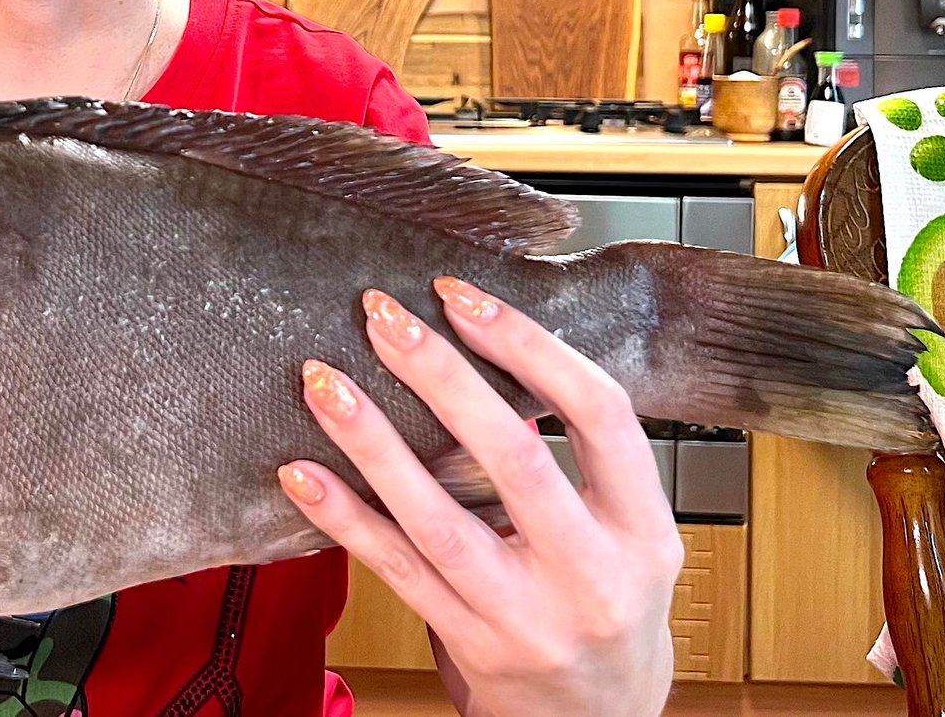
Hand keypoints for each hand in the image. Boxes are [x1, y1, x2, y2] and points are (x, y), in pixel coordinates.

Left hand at [278, 277, 682, 716]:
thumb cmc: (606, 604)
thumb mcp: (629, 532)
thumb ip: (580, 455)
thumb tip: (483, 342)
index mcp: (643, 528)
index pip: (600, 414)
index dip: (529, 346)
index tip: (462, 297)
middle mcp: (591, 574)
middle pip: (514, 460)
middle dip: (443, 378)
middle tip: (383, 318)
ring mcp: (527, 617)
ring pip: (438, 520)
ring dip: (373, 443)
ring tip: (323, 382)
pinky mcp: (470, 646)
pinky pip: (396, 571)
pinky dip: (343, 518)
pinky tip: (301, 473)